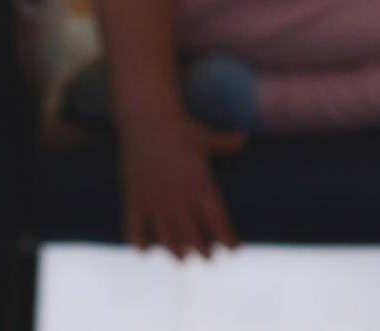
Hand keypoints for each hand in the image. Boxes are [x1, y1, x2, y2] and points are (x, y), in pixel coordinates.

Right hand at [118, 111, 245, 258]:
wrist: (146, 120)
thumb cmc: (181, 129)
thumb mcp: (207, 137)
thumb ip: (228, 143)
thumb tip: (245, 138)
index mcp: (201, 185)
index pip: (218, 222)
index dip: (227, 239)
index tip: (234, 249)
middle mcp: (179, 198)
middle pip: (194, 237)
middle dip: (204, 251)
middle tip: (210, 258)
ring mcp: (155, 201)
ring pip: (167, 239)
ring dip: (175, 252)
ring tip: (183, 258)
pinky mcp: (134, 199)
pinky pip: (135, 229)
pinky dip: (140, 243)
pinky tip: (146, 250)